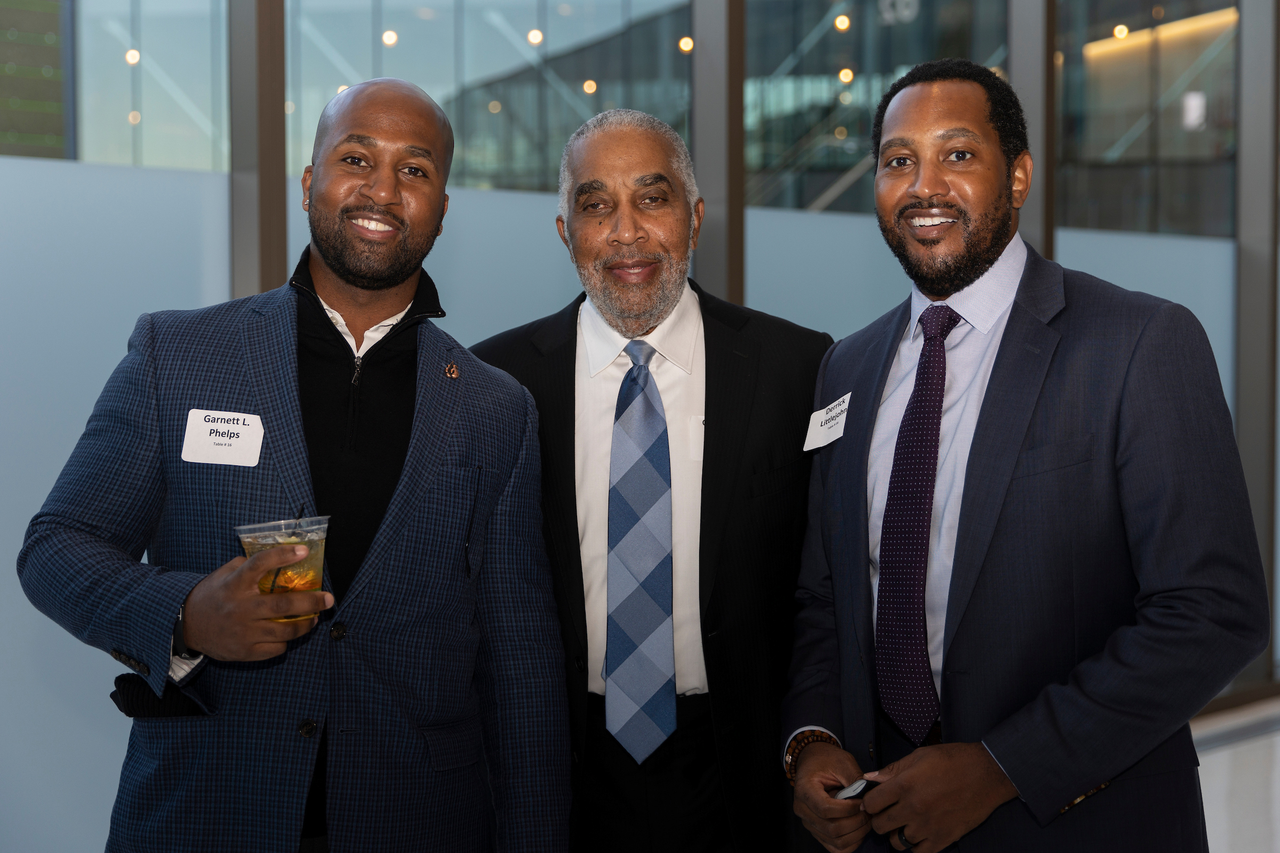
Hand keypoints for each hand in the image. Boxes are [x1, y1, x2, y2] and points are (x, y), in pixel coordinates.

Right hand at [182, 545, 333, 660]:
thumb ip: (246, 566)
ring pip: (284, 630)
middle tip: (328, 598)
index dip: (282, 555)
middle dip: (311, 602)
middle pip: (283, 605)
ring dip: (305, 624)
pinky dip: (286, 641)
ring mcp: (243, 632)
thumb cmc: (211, 596)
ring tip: (315, 617)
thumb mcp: (223, 574)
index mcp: (234, 584)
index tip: (303, 550)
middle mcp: (240, 608)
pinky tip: (288, 633)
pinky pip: (275, 648)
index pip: (260, 564)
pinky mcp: (244, 651)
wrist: (186, 626)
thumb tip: (277, 558)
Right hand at [793, 742, 872, 852]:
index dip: (848, 809)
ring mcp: (809, 823)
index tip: (862, 802)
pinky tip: (859, 829)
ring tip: (866, 819)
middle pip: (831, 828)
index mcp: (804, 790)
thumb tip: (871, 799)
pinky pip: (835, 848)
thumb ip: (856, 780)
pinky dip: (851, 843)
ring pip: (835, 841)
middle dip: (856, 822)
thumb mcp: (843, 762)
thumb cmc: (827, 760)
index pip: (825, 809)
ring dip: (856, 834)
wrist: (813, 761)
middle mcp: (802, 810)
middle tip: (869, 811)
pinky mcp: (817, 831)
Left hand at [860, 742, 1018, 851]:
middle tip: (887, 813)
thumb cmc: (956, 761)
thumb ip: (893, 770)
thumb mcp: (920, 756)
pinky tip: (919, 833)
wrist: (988, 774)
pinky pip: (918, 852)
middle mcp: (914, 808)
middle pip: (880, 825)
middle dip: (879, 819)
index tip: (873, 802)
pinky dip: (915, 845)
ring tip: (904, 823)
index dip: (869, 802)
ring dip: (897, 833)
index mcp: (905, 785)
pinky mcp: (944, 838)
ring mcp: (928, 826)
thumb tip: (870, 778)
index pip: (871, 803)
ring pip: (897, 842)